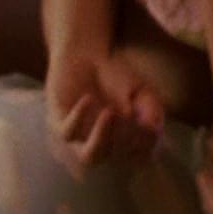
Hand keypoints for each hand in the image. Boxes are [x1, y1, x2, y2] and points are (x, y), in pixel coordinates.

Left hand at [45, 52, 165, 166]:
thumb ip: (152, 108)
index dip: (146, 144)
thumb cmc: (114, 75)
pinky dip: (79, 118)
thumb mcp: (140, 90)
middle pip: (115, 159)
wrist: (83, 54)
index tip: (151, 124)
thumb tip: (154, 130)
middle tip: (130, 115)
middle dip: (126, 139)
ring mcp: (79, 137)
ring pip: (89, 156)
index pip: (138, 158)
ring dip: (102, 138)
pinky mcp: (58, 122)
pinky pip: (66, 132)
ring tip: (110, 113)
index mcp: (121, 142)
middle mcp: (100, 145)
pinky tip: (88, 98)